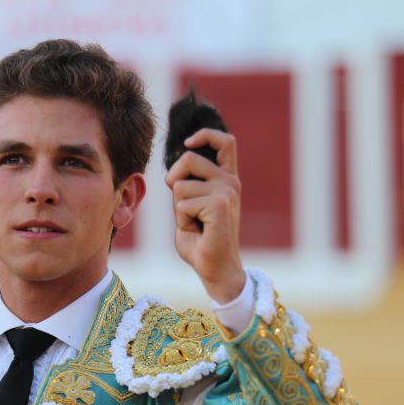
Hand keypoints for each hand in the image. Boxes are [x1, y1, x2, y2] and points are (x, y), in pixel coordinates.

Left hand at [164, 129, 245, 303]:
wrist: (215, 269)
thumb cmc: (200, 241)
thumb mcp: (189, 207)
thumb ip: (184, 187)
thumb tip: (173, 173)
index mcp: (226, 179)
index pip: (225, 142)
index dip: (205, 135)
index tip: (188, 142)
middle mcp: (230, 182)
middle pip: (189, 158)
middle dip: (174, 178)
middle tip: (182, 206)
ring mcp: (227, 192)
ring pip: (180, 185)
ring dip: (178, 208)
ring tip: (194, 224)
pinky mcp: (219, 205)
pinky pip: (182, 203)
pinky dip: (182, 220)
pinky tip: (197, 231)